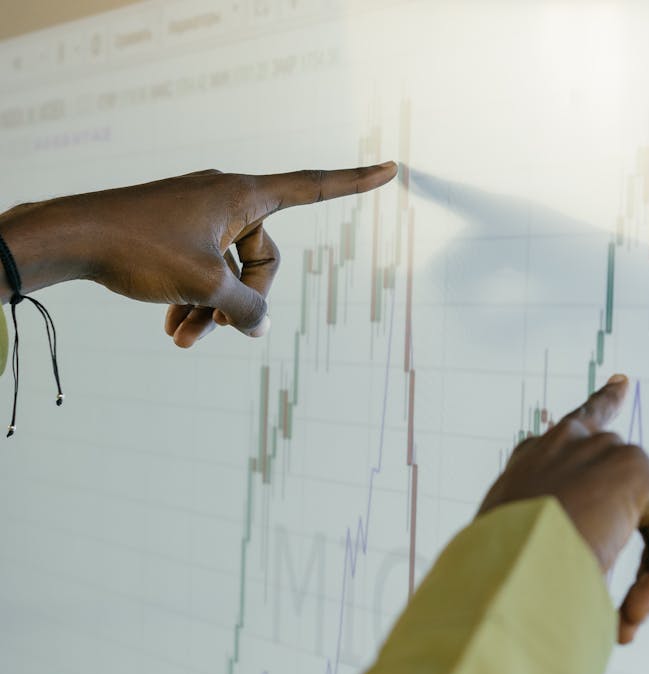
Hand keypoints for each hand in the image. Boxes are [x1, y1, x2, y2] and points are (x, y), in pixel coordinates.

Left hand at [0, 163, 397, 346]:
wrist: (69, 237)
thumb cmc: (139, 249)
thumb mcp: (203, 285)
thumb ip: (245, 308)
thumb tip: (260, 325)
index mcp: (243, 195)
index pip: (313, 187)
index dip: (354, 183)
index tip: (391, 170)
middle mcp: (225, 197)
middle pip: (263, 256)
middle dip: (245, 298)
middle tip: (222, 328)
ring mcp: (197, 213)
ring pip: (227, 270)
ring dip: (212, 309)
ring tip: (185, 341)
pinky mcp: (174, 229)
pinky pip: (201, 267)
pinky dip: (193, 299)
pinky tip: (172, 328)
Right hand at [478, 375, 648, 643]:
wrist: (502, 576)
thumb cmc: (498, 587)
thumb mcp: (515, 568)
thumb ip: (550, 557)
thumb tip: (583, 608)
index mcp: (531, 462)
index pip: (575, 425)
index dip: (603, 404)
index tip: (621, 384)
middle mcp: (567, 444)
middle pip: (632, 471)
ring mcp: (601, 450)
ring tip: (626, 625)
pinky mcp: (635, 470)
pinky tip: (633, 614)